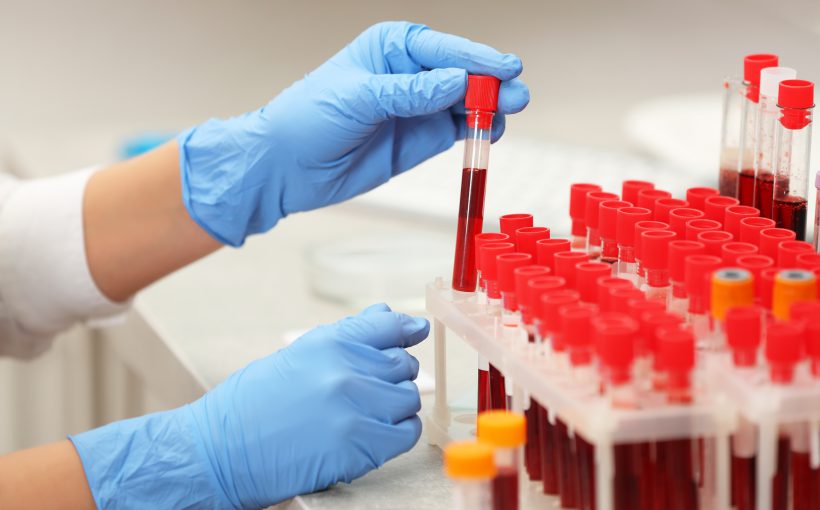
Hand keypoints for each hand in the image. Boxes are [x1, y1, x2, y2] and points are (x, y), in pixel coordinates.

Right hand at [70, 304, 428, 508]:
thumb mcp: (297, 356)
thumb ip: (345, 337)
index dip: (406, 329)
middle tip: (370, 388)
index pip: (388, 326)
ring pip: (408, 399)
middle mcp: (345, 370)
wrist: (219, 450)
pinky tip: (378, 433)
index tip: (415, 331)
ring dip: (395, 406)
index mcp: (328, 342)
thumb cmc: (252, 403)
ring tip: (368, 414)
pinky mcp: (358, 448)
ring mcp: (354, 410)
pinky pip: (406, 433)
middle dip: (392, 375)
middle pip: (403, 364)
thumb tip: (386, 315)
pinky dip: (398, 433)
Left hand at [179, 21, 529, 245]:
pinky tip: (490, 132)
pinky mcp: (420, 139)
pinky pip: (457, 130)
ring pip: (466, 102)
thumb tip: (458, 82)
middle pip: (463, 74)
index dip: (477, 57)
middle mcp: (409, 74)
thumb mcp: (358, 99)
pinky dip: (477, 131)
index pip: (444, 49)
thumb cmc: (308, 119)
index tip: (505, 67)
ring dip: (490, 107)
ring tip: (509, 112)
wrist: (286, 167)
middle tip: (516, 95)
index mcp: (391, 48)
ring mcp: (418, 107)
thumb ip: (410, 92)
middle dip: (491, 83)